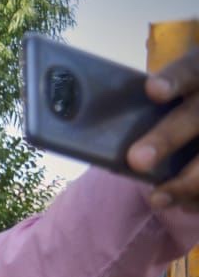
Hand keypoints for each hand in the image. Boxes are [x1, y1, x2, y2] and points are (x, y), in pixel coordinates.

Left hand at [131, 45, 198, 209]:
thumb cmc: (175, 110)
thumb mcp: (167, 96)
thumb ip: (140, 107)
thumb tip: (88, 129)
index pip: (190, 70)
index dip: (174, 80)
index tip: (152, 90)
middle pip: (195, 116)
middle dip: (166, 138)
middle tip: (137, 161)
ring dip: (187, 181)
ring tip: (157, 199)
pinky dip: (198, 196)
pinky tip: (184, 205)